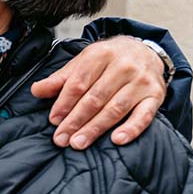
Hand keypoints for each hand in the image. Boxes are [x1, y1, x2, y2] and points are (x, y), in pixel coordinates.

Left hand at [30, 36, 166, 149]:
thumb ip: (61, 78)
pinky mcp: (155, 96)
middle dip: (76, 120)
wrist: (145, 50)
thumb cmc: (109, 59)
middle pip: (95, 98)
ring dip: (95, 128)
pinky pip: (144, 115)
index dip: (64, 103)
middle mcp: (123, 66)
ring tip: (79, 142)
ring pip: (115, 109)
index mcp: (100, 54)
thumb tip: (37, 91)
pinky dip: (131, 129)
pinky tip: (117, 140)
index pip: (79, 83)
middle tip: (62, 138)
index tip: (54, 120)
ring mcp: (141, 82)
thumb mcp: (83, 62)